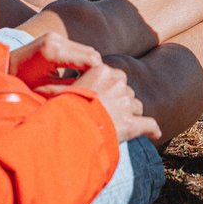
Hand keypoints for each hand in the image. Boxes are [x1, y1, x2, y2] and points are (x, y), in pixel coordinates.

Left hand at [9, 31, 101, 87]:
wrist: (4, 67)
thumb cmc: (22, 84)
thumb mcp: (47, 91)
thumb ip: (71, 88)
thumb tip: (95, 92)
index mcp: (53, 51)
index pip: (90, 60)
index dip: (97, 77)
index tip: (97, 91)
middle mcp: (56, 39)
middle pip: (91, 53)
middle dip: (95, 72)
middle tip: (94, 88)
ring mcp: (56, 36)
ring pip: (87, 50)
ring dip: (89, 66)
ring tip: (85, 83)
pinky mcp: (55, 38)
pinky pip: (78, 49)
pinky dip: (82, 61)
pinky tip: (78, 75)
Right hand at [41, 63, 161, 145]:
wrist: (70, 126)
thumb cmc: (60, 107)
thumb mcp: (59, 90)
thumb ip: (63, 85)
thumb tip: (47, 86)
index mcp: (102, 70)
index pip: (113, 76)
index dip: (108, 89)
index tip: (100, 98)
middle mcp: (118, 82)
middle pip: (126, 90)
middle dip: (120, 101)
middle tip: (107, 113)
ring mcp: (126, 103)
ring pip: (135, 106)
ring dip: (130, 114)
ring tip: (117, 125)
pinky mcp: (131, 124)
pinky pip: (148, 124)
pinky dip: (152, 129)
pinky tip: (155, 133)